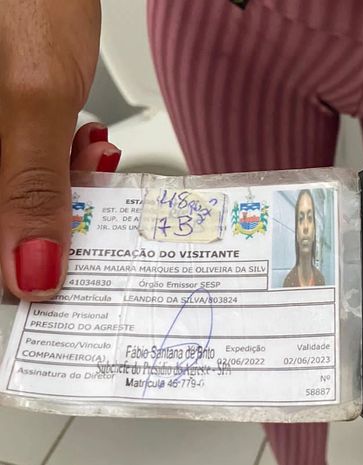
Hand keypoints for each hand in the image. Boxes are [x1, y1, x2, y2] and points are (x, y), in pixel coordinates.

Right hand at [0, 0, 101, 299]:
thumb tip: (30, 269)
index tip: (62, 271)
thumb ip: (28, 186)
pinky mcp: (9, 118)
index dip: (15, 261)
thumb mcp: (32, 94)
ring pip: (21, 189)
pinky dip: (66, 157)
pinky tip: (86, 140)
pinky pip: (30, 158)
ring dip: (68, 184)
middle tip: (89, 200)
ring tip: (92, 157)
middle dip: (51, 215)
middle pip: (5, 213)